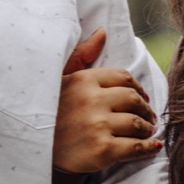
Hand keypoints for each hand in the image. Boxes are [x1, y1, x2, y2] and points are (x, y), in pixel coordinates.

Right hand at [54, 28, 160, 174]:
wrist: (32, 151)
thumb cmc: (48, 113)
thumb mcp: (59, 79)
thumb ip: (81, 55)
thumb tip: (102, 32)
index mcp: (83, 80)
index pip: (123, 78)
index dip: (137, 88)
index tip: (141, 96)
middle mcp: (92, 100)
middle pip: (133, 99)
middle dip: (145, 109)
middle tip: (148, 117)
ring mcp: (98, 126)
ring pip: (138, 123)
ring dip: (147, 128)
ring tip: (147, 132)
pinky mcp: (102, 150)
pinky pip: (136, 147)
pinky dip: (148, 148)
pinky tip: (151, 147)